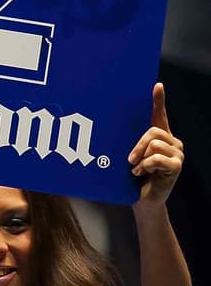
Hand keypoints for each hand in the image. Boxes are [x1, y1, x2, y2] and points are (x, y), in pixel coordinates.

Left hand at [128, 83, 182, 206]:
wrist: (141, 200)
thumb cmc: (132, 177)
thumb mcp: (128, 156)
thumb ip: (127, 143)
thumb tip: (110, 127)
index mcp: (158, 136)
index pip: (159, 115)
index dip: (158, 100)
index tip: (156, 85)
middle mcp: (171, 141)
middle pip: (153, 131)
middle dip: (137, 145)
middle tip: (129, 159)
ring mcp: (176, 153)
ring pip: (154, 144)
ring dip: (140, 158)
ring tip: (136, 169)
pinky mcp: (177, 165)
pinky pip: (157, 158)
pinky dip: (145, 166)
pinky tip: (141, 174)